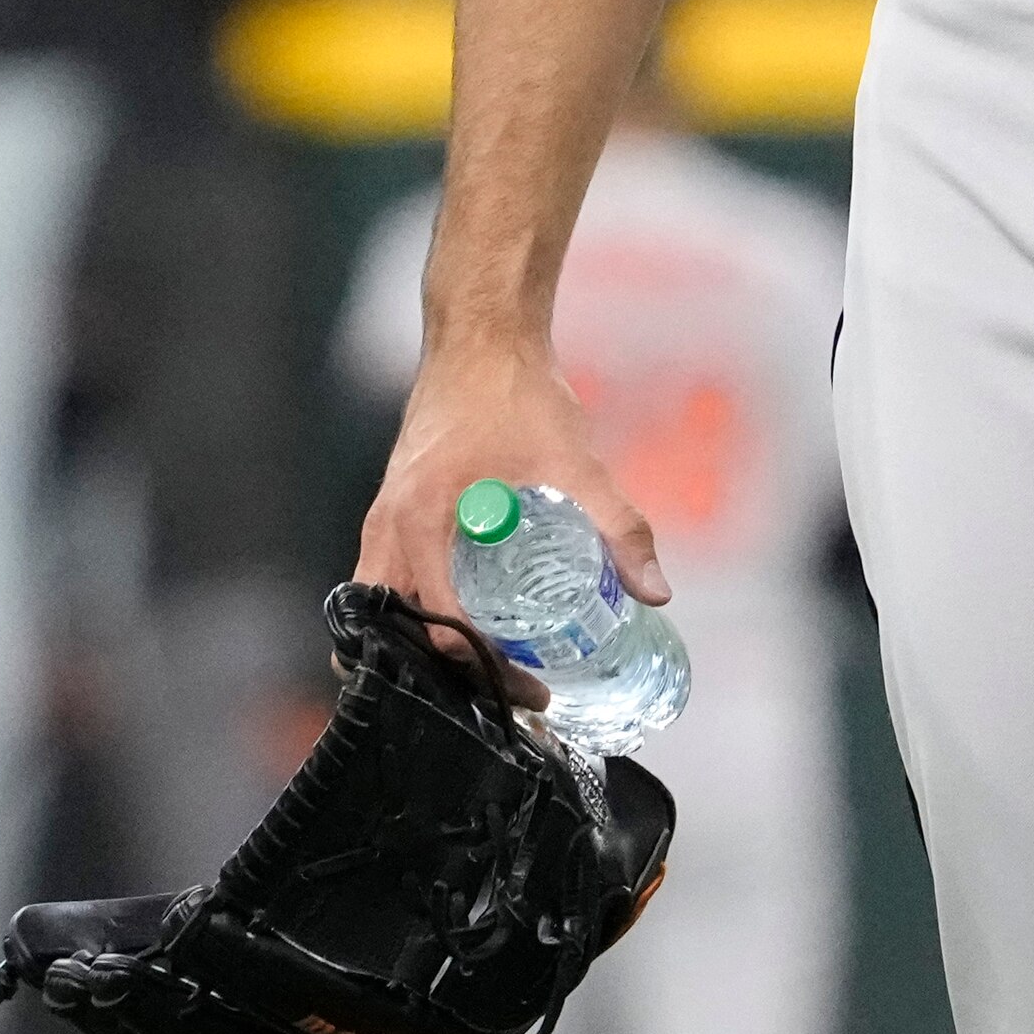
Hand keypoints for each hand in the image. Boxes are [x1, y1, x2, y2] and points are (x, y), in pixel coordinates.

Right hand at [354, 335, 664, 709]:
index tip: (530, 686)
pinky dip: (413, 616)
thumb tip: (655, 591)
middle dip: (443, 674)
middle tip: (504, 693)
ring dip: (421, 648)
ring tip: (482, 673)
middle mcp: (384, 529)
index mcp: (419, 520)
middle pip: (392, 633)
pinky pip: (385, 585)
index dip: (483, 664)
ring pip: (378, 613)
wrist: (480, 340)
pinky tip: (464, 627)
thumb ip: (617, 526)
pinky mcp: (391, 515)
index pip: (437, 620)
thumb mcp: (574, 463)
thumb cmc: (517, 394)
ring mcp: (381, 523)